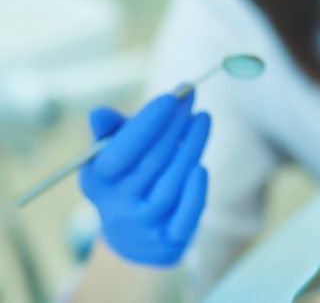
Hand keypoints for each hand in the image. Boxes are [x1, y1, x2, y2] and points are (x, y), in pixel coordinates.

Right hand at [79, 91, 210, 266]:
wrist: (133, 236)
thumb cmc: (126, 178)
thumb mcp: (111, 156)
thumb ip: (110, 133)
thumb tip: (99, 113)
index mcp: (98, 181)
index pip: (119, 153)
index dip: (146, 124)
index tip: (172, 97)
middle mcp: (117, 205)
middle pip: (150, 163)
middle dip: (174, 126)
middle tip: (192, 98)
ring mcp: (143, 224)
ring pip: (170, 186)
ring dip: (190, 149)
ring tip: (203, 118)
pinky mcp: (168, 238)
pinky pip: (184, 219)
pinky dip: (194, 194)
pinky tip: (202, 167)